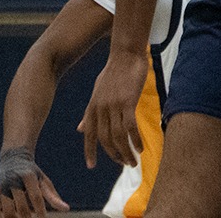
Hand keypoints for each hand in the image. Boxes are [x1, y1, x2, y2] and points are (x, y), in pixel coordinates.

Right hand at [0, 147, 68, 217]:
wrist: (13, 158)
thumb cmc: (33, 173)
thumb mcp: (44, 181)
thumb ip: (53, 196)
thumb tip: (66, 210)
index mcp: (28, 176)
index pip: (36, 198)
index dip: (41, 212)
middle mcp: (13, 180)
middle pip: (22, 207)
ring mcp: (1, 187)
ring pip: (7, 211)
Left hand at [80, 49, 147, 169]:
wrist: (125, 54)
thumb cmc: (113, 72)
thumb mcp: (97, 92)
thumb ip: (89, 113)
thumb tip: (80, 129)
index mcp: (93, 107)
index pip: (89, 134)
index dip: (89, 151)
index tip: (91, 166)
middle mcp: (101, 108)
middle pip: (105, 139)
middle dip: (114, 155)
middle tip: (125, 163)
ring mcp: (113, 105)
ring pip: (118, 137)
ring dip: (126, 152)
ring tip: (134, 161)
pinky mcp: (128, 101)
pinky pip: (130, 127)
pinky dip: (135, 140)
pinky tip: (141, 147)